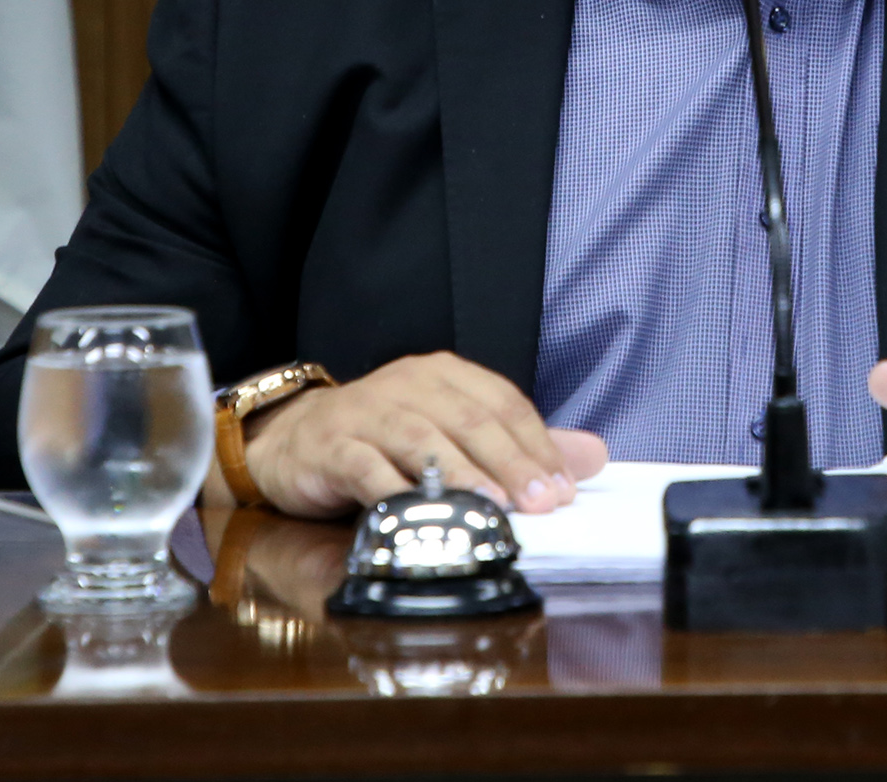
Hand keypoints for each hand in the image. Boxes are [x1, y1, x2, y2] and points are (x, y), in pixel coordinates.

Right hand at [237, 352, 607, 519]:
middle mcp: (409, 384)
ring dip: (461, 474)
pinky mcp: (332, 445)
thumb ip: (519, 445)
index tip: (564, 487)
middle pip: (469, 420)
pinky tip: (419, 513)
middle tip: (540, 502)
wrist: (294, 439)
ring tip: (492, 506)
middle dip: (510, 461)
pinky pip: (367, 467)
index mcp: (445, 375)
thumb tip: (591, 458)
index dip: (537, 443)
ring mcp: (368, 412)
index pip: (503, 402)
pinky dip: (395, 490)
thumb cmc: (383, 438)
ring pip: (422, 439)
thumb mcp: (454, 433)